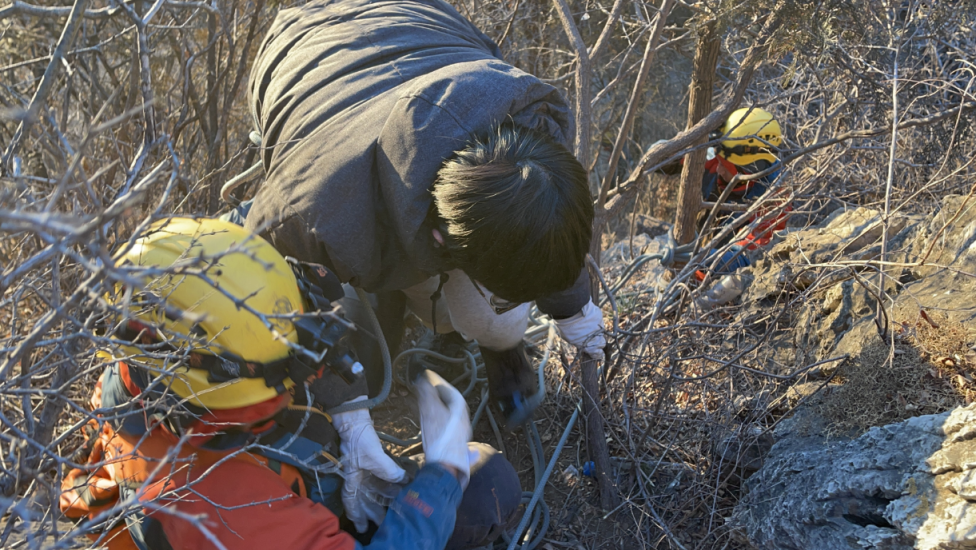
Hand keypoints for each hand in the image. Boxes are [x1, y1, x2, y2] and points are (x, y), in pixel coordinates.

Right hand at [333, 396, 406, 532]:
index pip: (351, 502)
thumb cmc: (359, 438)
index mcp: (351, 479)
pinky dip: (386, 484)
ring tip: (392, 509)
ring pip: (371, 490)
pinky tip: (397, 487)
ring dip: (381, 499)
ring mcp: (362, 469)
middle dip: (370, 512)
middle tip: (382, 523)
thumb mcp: (374, 456)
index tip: (362, 527)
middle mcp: (355, 477)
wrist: (355, 419)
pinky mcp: (369, 461)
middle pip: (362, 499)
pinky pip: (378, 477)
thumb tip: (403, 480)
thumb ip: (388, 470)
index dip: (356, 515)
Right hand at [413, 369, 471, 487]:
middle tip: (423, 390)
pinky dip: (435, 418)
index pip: (450, 391)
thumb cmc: (439, 439)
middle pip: (449, 403)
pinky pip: (444, 425)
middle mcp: (462, 421)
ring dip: (435, 407)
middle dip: (436, 395)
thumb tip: (421, 379)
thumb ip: (427, 394)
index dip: (438, 383)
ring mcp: (458, 434)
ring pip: (446, 414)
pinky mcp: (452, 444)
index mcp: (460, 411)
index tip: (427, 378)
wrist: (444, 467)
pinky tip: (427, 422)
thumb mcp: (431, 412)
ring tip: (422, 404)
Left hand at [553, 299, 605, 361]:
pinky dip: (595, 321)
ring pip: (601, 332)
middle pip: (602, 344)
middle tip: (591, 340)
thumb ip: (579, 342)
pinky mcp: (600, 316)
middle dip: (598, 343)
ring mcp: (600, 327)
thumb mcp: (571, 339)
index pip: (598, 354)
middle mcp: (597, 338)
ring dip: (596, 331)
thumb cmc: (567, 327)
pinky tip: (588, 319)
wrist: (572, 311)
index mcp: (590, 347)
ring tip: (588, 327)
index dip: (598, 354)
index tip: (597, 354)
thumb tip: (581, 342)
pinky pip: (599, 321)